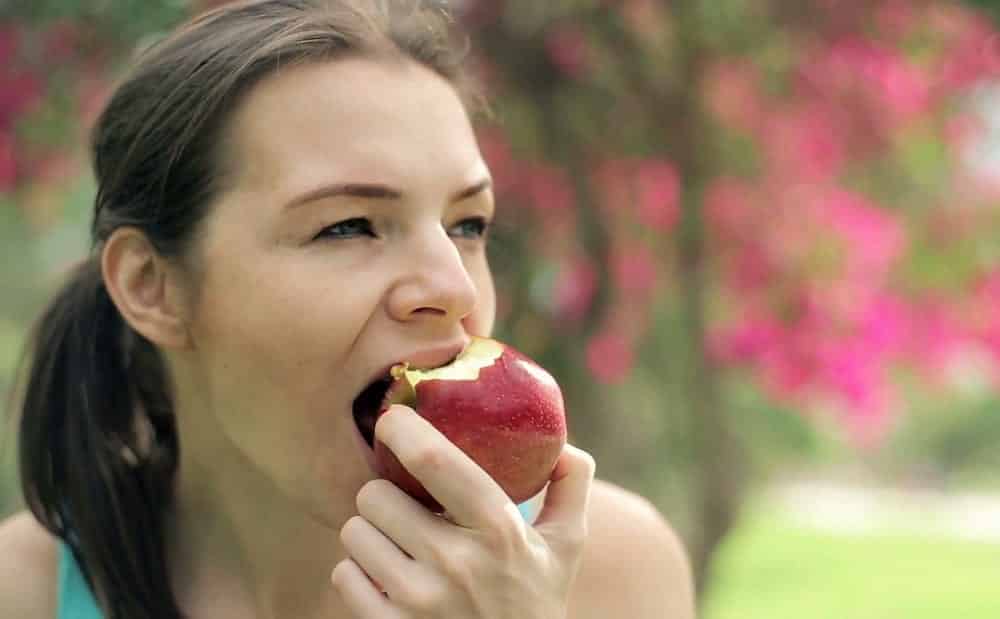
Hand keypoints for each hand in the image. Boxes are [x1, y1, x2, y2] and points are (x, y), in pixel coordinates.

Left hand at [331, 404, 595, 617]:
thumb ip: (570, 486)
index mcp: (499, 528)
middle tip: (401, 503)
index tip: (392, 419)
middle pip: (375, 495)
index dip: (402, 428)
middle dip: (382, 492)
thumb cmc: (536, 601)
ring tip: (396, 542)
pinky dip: (357, 572)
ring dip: (369, 531)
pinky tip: (385, 577)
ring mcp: (420, 601)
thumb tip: (561, 443)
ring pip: (354, 533)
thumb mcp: (566, 546)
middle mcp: (457, 563)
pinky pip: (344, 575)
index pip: (433, 459)